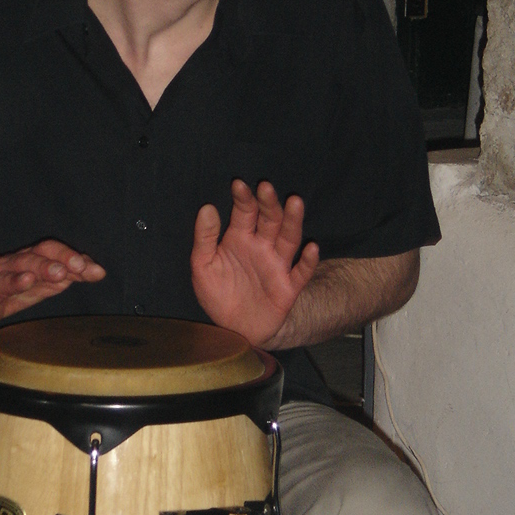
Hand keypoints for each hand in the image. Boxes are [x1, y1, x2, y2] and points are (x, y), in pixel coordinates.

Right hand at [0, 240, 105, 335]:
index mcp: (25, 261)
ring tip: (27, 281)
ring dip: (14, 280)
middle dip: (45, 264)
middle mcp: (6, 268)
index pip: (49, 251)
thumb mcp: (39, 281)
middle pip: (26, 259)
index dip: (68, 257)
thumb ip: (66, 275)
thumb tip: (96, 271)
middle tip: (62, 272)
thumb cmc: (9, 288)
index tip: (90, 269)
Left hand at [190, 180, 318, 347]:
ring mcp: (277, 265)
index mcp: (240, 238)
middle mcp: (262, 247)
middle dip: (268, 203)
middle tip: (265, 187)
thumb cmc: (218, 294)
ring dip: (292, 221)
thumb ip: (205, 238)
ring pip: (289, 239)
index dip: (242, 198)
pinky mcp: (288, 287)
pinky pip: (301, 272)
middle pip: (270, 220)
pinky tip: (312, 247)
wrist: (234, 329)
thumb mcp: (203, 267)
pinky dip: (308, 261)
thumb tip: (207, 207)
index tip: (238, 184)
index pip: (244, 212)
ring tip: (295, 202)